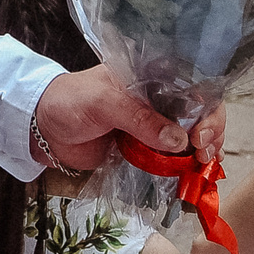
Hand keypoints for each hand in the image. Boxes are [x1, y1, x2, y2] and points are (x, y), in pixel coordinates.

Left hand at [31, 65, 195, 172]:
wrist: (42, 129)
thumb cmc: (70, 102)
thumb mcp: (103, 102)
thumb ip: (139, 118)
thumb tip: (178, 140)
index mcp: (151, 76)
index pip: (193, 85)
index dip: (207, 107)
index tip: (202, 132)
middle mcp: (157, 99)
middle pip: (198, 113)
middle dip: (210, 131)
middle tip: (205, 152)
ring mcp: (152, 126)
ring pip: (189, 137)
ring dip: (202, 152)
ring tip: (203, 166)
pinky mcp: (143, 149)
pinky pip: (171, 158)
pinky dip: (185, 167)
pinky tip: (194, 176)